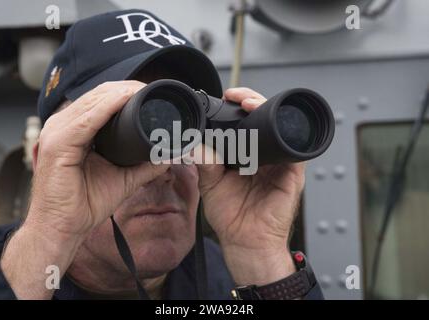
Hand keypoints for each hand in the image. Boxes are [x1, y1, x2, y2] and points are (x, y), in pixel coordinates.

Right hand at [27, 81, 169, 236]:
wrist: (62, 228)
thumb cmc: (84, 204)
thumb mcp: (123, 179)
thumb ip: (144, 165)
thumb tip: (168, 156)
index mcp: (73, 131)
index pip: (99, 102)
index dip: (124, 94)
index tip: (150, 92)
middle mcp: (62, 126)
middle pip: (96, 96)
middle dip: (126, 90)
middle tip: (152, 88)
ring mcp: (56, 133)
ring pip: (92, 102)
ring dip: (120, 93)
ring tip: (143, 89)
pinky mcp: (57, 144)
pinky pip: (86, 120)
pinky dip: (107, 107)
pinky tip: (126, 99)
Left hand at [197, 87, 304, 285]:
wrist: (245, 241)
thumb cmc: (231, 215)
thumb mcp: (211, 184)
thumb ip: (205, 162)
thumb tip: (195, 142)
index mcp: (246, 156)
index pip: (246, 124)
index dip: (238, 108)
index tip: (226, 97)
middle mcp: (264, 155)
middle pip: (264, 119)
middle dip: (251, 102)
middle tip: (236, 97)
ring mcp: (279, 162)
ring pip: (279, 127)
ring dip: (267, 109)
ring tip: (249, 104)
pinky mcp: (292, 173)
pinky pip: (295, 148)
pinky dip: (284, 132)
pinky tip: (270, 121)